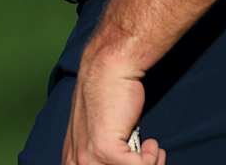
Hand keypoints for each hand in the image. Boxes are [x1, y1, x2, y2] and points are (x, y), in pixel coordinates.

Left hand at [62, 50, 163, 164]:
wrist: (110, 69)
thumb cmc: (109, 97)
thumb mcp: (97, 132)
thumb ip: (99, 153)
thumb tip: (123, 163)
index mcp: (71, 161)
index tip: (140, 162)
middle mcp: (76, 163)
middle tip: (151, 160)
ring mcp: (89, 158)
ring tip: (153, 152)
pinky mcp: (106, 151)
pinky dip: (152, 158)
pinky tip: (152, 144)